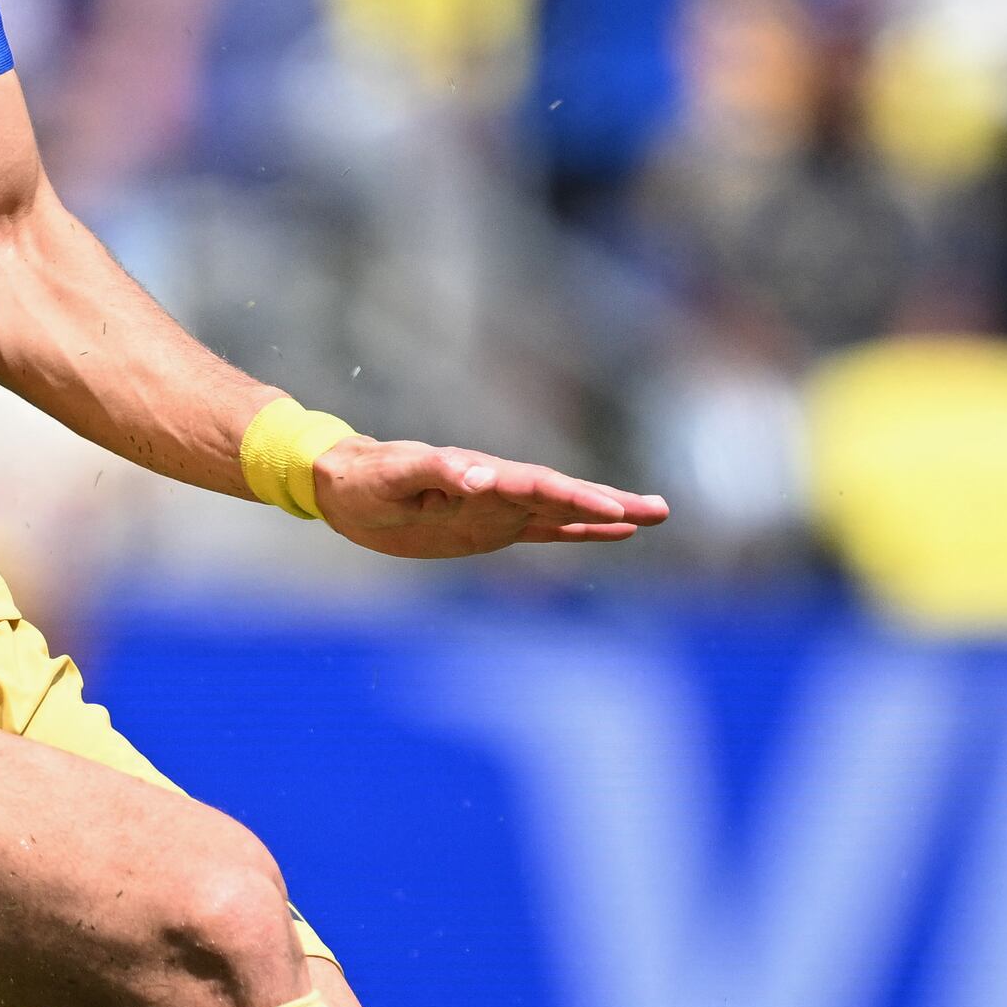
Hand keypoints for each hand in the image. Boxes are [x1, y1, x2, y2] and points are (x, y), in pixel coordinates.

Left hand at [317, 436, 668, 558]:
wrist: (346, 484)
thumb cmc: (364, 479)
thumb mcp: (392, 478)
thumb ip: (437, 473)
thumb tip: (482, 476)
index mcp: (480, 474)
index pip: (536, 485)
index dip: (576, 497)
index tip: (615, 510)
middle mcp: (499, 488)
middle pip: (564, 495)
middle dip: (611, 502)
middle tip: (660, 509)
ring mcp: (500, 507)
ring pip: (564, 510)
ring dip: (608, 513)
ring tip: (656, 514)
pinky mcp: (492, 526)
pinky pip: (545, 530)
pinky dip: (580, 531)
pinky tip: (616, 533)